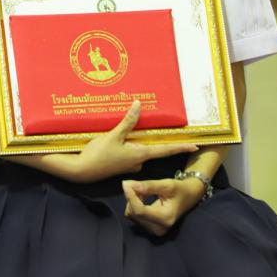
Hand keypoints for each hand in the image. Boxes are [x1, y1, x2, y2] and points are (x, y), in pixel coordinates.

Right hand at [65, 101, 197, 183]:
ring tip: (129, 131)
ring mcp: (129, 165)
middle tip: (156, 128)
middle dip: (153, 139)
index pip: (165, 150)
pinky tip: (118, 140)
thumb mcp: (113, 135)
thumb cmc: (98, 154)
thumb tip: (138, 105)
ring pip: (139, 150)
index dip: (180, 147)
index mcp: (140, 154)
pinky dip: (128, 145)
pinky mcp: (121, 165)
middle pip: (152, 149)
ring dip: (137, 141)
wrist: (81, 171)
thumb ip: (127, 121)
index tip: (195, 146)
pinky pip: (130, 153)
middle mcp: (138, 161)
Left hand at [121, 177, 206, 235]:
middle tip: (137, 184)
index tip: (126, 183)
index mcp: (165, 218)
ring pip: (132, 215)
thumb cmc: (179, 189)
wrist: (189, 196)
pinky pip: (134, 216)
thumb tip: (128, 185)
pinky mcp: (150, 228)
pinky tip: (142, 198)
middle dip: (132, 197)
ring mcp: (154, 230)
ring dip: (132, 201)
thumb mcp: (167, 184)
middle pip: (134, 213)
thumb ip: (148, 186)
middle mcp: (159, 228)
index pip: (140, 211)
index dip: (130, 197)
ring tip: (142, 191)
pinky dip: (134, 205)